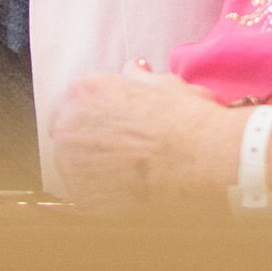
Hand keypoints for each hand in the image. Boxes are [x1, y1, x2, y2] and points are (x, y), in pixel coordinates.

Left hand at [49, 62, 241, 214]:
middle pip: (69, 135)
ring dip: (96, 168)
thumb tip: (134, 71)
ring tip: (132, 170)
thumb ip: (136, 78)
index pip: (72, 104)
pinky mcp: (86, 199)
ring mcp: (73, 166)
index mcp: (83, 92)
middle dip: (92, 141)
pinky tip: (131, 189)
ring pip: (75, 167)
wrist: (203, 156)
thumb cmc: (186, 118)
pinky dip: (105, 195)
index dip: (94, 115)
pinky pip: (88, 197)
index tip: (110, 125)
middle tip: (124, 149)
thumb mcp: (162, 84)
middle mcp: (69, 127)